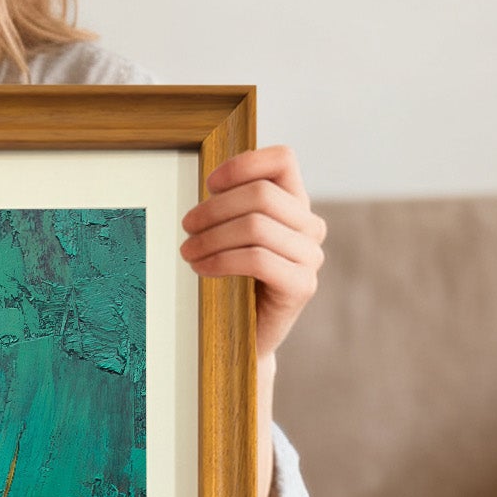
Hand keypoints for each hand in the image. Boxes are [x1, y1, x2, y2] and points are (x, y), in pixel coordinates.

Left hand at [180, 145, 325, 360]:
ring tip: (187, 251)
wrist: (244, 335)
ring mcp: (310, 256)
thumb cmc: (233, 279)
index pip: (282, 160)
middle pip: (260, 194)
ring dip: (211, 237)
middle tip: (186, 226)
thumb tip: (213, 184)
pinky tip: (201, 267)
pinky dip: (221, 260)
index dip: (243, 164)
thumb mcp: (233, 234)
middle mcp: (310, 226)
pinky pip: (256, 259)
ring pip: (255, 226)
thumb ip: (232, 205)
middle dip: (214, 209)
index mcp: (296, 204)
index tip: (209, 183)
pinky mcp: (302, 286)